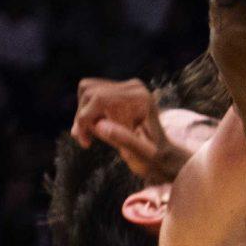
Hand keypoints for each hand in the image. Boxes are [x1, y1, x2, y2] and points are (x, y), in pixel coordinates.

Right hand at [70, 78, 184, 178]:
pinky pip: (91, 95)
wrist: (163, 156)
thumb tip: (99, 125)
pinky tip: (93, 130)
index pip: (100, 98)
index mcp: (140, 98)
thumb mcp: (142, 154)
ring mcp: (125, 87)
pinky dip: (87, 112)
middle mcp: (133, 87)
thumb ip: (123, 139)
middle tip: (85, 140)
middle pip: (89, 91)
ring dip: (82, 114)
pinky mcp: (118, 92)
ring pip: (86, 90)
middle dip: (82, 116)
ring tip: (89, 136)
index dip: (86, 118)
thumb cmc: (155, 158)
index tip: (85, 142)